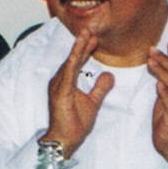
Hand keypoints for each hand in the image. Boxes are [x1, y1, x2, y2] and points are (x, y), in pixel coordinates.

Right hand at [42, 29, 112, 155]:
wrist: (65, 139)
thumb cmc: (74, 123)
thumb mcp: (93, 103)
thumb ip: (100, 88)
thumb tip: (110, 74)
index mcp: (66, 82)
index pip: (77, 62)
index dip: (85, 49)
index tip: (94, 38)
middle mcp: (59, 81)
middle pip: (72, 58)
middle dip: (81, 44)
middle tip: (90, 29)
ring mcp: (58, 86)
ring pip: (70, 63)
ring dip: (78, 49)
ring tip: (86, 36)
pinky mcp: (59, 93)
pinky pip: (67, 75)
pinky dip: (73, 63)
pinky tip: (78, 54)